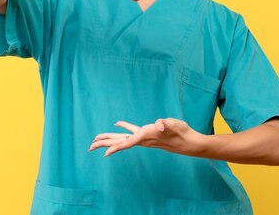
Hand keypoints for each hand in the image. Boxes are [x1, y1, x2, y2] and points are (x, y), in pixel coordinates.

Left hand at [88, 118, 204, 157]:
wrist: (188, 142)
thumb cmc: (181, 132)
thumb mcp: (174, 125)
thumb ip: (166, 124)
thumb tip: (160, 126)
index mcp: (146, 136)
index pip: (128, 142)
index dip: (117, 147)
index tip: (105, 153)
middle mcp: (143, 139)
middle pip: (120, 142)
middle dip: (105, 144)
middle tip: (90, 147)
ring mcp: (144, 137)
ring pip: (123, 138)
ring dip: (110, 138)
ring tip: (97, 140)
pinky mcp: (147, 134)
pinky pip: (131, 131)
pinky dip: (123, 128)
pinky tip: (117, 124)